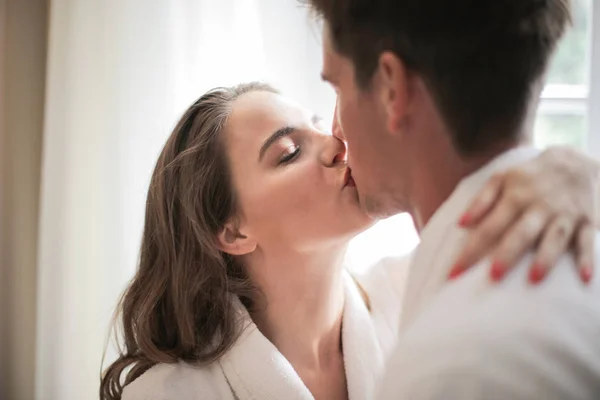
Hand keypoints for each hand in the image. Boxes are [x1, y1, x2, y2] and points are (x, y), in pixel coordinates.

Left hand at [450, 146, 597, 283]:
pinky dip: (589, 259)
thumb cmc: (529, 176)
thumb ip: (481, 200)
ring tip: (534, 279)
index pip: (489, 227)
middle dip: (507, 254)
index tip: (455, 272)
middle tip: (493, 277)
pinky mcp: (588, 221)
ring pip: (555, 237)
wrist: (575, 161)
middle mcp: (539, 206)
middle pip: (521, 233)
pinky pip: (588, 241)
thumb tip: (461, 223)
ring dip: (545, 258)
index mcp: (515, 197)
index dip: (472, 250)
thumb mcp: (502, 178)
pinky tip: (585, 278)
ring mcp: (565, 215)